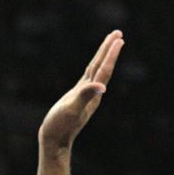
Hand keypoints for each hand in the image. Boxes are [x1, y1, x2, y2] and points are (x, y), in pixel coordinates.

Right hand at [38, 30, 122, 149]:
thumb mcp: (72, 110)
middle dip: (110, 50)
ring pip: (96, 70)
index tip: (118, 39)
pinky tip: (94, 65)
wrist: (54, 141)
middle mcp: (92, 93)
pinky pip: (88, 77)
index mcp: (92, 93)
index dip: (111, 54)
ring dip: (103, 56)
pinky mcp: (76, 98)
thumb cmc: (61, 126)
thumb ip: (86, 96)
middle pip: (103, 66)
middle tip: (118, 33)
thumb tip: (103, 87)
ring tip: (110, 43)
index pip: (104, 70)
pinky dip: (93, 67)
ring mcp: (85, 95)